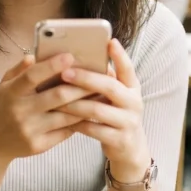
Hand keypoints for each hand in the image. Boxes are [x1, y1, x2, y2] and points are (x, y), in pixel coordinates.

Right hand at [0, 53, 91, 163]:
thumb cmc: (3, 107)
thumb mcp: (4, 86)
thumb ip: (19, 71)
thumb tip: (34, 55)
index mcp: (11, 92)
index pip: (32, 76)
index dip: (52, 65)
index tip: (70, 56)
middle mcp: (20, 111)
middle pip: (57, 96)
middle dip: (81, 85)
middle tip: (99, 76)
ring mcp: (30, 130)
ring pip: (66, 115)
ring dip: (86, 104)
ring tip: (101, 93)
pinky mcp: (39, 145)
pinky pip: (65, 131)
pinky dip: (79, 121)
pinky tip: (91, 112)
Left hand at [56, 39, 150, 182]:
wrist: (130, 149)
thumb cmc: (116, 115)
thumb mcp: (117, 97)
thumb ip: (106, 81)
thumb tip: (83, 59)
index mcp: (133, 88)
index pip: (128, 68)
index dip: (120, 55)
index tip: (110, 41)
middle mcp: (134, 103)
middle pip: (110, 87)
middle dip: (86, 78)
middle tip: (65, 72)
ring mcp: (128, 122)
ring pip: (97, 109)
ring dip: (74, 103)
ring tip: (55, 97)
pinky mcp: (119, 140)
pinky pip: (93, 129)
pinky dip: (76, 123)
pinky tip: (62, 118)